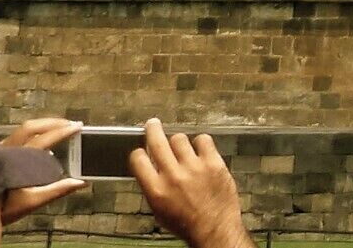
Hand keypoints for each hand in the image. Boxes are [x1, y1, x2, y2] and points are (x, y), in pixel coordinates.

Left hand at [0, 119, 84, 222]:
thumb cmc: (2, 208)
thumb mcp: (31, 201)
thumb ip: (56, 190)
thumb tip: (81, 182)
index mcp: (18, 159)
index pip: (45, 138)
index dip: (63, 131)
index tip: (78, 126)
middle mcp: (7, 150)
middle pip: (31, 127)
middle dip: (52, 122)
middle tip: (70, 123)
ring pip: (21, 131)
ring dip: (41, 127)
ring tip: (57, 130)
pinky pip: (15, 139)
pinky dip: (31, 136)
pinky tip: (36, 147)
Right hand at [129, 120, 252, 247]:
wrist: (214, 228)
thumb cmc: (186, 223)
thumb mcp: (159, 210)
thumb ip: (153, 187)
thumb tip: (149, 169)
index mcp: (155, 189)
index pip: (138, 159)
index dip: (139, 153)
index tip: (142, 150)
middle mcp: (173, 176)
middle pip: (157, 141)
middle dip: (152, 129)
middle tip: (152, 124)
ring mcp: (194, 167)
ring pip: (180, 138)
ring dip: (179, 142)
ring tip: (183, 149)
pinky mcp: (213, 163)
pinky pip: (203, 140)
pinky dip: (200, 142)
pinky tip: (201, 149)